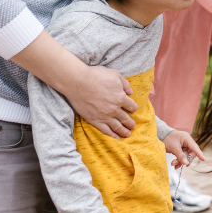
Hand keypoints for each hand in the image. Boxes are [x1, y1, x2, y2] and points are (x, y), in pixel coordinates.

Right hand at [12, 32, 137, 137]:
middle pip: (126, 118)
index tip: (133, 109)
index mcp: (121, 97)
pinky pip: (106, 131)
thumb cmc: (95, 75)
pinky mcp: (94, 120)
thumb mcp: (114, 74)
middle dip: (130, 122)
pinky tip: (116, 138)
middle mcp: (114, 109)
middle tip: (133, 126)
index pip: (131, 106)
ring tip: (128, 134)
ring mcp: (104, 116)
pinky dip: (112, 135)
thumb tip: (130, 92)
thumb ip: (125, 83)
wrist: (78, 82)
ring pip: (117, 126)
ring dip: (124, 131)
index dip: (133, 108)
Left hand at [164, 130, 206, 168]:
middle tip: (177, 164)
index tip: (203, 159)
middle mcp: (187, 142)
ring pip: (186, 157)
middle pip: (190, 154)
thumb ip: (180, 155)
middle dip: (185, 160)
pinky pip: (182, 157)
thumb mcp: (173, 147)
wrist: (160, 136)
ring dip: (180, 162)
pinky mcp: (181, 150)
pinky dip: (179, 162)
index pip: (195, 147)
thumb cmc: (167, 138)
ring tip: (173, 164)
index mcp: (187, 138)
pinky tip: (175, 165)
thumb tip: (186, 163)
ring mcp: (184, 147)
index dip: (199, 153)